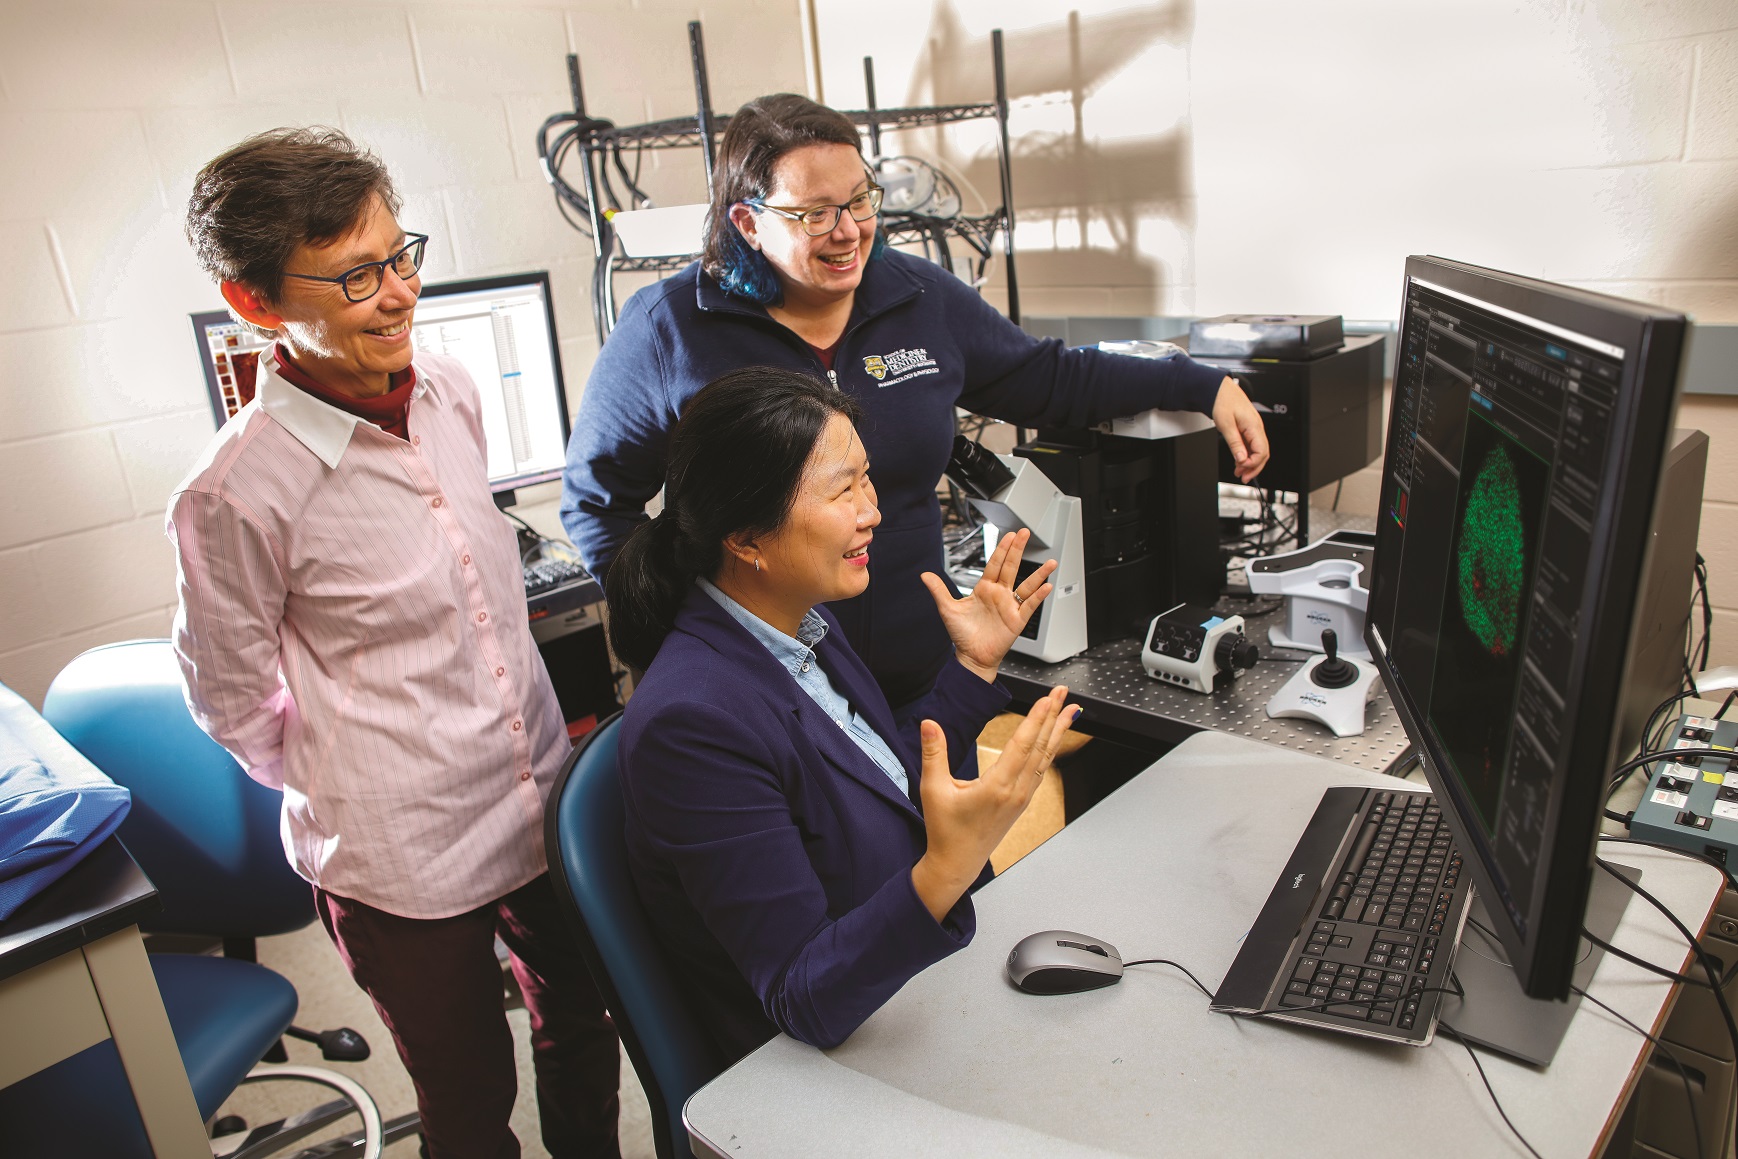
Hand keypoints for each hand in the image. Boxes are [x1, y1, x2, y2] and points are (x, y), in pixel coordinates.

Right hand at [911, 686, 1079, 921]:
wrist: (957, 863)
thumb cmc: (946, 831)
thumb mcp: (933, 790)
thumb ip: (934, 754)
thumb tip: (930, 724)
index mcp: (996, 787)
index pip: (1022, 745)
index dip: (1036, 719)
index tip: (1047, 699)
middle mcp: (1015, 792)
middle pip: (1040, 747)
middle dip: (1054, 717)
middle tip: (1063, 693)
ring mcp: (1022, 797)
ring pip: (1045, 758)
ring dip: (1057, 731)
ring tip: (1071, 710)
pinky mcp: (1022, 801)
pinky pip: (1041, 769)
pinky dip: (1050, 749)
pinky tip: (1054, 739)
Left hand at [920, 529, 1055, 682]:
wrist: (971, 657)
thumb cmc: (962, 634)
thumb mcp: (947, 609)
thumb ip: (938, 590)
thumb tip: (924, 574)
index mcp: (984, 589)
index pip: (995, 564)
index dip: (1002, 549)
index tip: (1010, 535)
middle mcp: (999, 595)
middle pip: (1011, 567)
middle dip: (1018, 550)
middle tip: (1026, 533)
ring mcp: (1009, 606)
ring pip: (1027, 586)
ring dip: (1039, 574)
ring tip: (1051, 562)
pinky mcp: (1016, 620)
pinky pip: (1029, 606)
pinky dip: (1039, 596)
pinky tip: (1046, 586)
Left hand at [1213, 376, 1269, 482]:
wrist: (1221, 390)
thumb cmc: (1223, 402)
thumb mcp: (1226, 424)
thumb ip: (1235, 443)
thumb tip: (1241, 459)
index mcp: (1254, 426)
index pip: (1262, 451)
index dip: (1253, 463)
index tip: (1241, 468)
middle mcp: (1257, 428)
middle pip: (1263, 453)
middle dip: (1254, 467)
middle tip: (1242, 477)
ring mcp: (1254, 429)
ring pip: (1258, 451)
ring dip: (1250, 463)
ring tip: (1239, 471)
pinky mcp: (1249, 429)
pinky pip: (1252, 445)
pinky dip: (1247, 455)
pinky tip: (1239, 461)